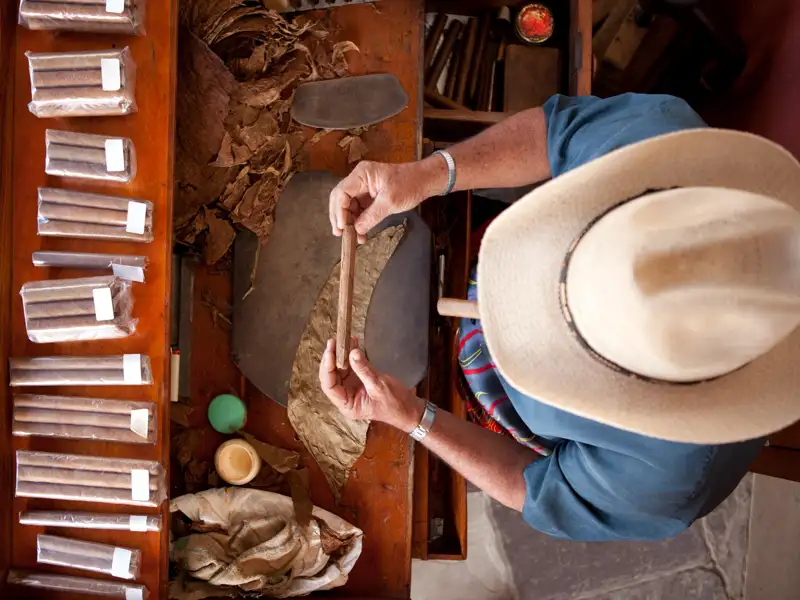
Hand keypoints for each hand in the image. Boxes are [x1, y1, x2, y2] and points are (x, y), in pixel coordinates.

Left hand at [319, 339, 425, 431]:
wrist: (408, 408)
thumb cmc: (394, 404)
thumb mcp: (379, 385)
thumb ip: (364, 369)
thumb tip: (352, 353)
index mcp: (347, 405)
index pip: (330, 386)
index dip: (327, 369)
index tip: (330, 352)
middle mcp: (346, 397)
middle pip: (331, 377)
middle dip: (331, 359)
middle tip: (333, 342)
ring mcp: (351, 388)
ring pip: (339, 370)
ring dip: (340, 355)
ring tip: (342, 340)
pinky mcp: (358, 381)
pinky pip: (350, 366)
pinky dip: (350, 355)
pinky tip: (352, 343)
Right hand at [329, 157, 447, 242]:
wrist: (424, 180)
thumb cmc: (409, 184)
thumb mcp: (390, 202)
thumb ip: (371, 216)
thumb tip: (357, 230)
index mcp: (362, 174)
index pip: (341, 192)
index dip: (339, 211)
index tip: (342, 227)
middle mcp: (359, 179)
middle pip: (340, 199)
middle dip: (340, 217)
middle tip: (340, 234)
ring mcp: (363, 187)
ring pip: (348, 206)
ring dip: (349, 222)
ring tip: (353, 238)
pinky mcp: (368, 196)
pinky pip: (358, 209)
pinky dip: (358, 221)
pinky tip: (360, 233)